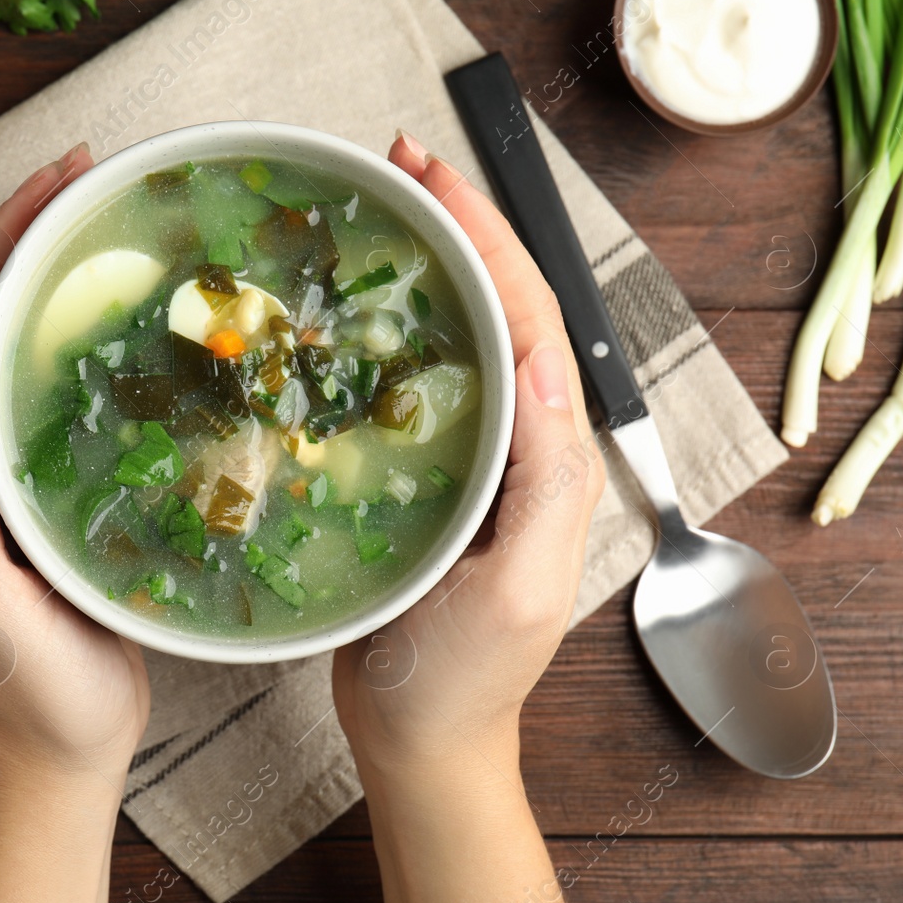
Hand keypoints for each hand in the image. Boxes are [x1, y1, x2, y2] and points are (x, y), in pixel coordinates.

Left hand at [0, 143, 150, 789]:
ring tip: (115, 220)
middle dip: (28, 238)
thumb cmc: (24, 681)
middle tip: (90, 174)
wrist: (65, 746)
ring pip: (27, 347)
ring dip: (60, 277)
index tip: (54, 186)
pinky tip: (145, 319)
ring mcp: (9, 470)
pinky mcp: (56, 488)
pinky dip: (97, 339)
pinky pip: (68, 393)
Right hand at [333, 132, 605, 775]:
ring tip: (379, 207)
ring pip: (459, 333)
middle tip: (400, 163)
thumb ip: (546, 483)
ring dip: (427, 262)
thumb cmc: (465, 677)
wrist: (421, 738)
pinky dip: (391, 325)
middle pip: (501, 307)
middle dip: (460, 225)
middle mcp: (521, 443)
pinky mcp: (427, 475)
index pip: (531, 319)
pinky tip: (350, 305)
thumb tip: (545, 364)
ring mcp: (473, 456)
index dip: (489, 238)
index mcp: (552, 458)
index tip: (435, 176)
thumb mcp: (518, 588)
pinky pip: (417, 381)